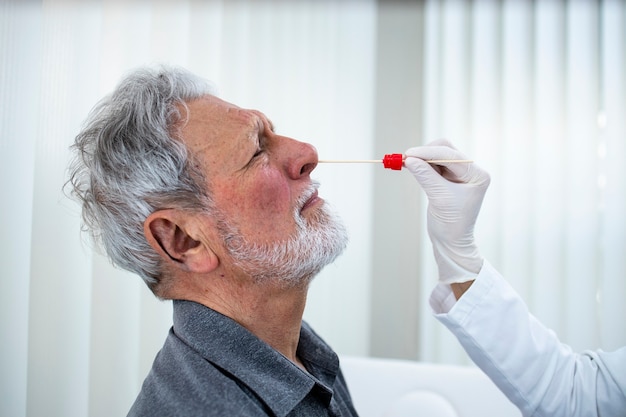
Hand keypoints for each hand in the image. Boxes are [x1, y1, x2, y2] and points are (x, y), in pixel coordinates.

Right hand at [404, 140, 489, 283]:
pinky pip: (433, 165)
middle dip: (425, 154)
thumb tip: (409, 159)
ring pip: (438, 156)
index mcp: (476, 175)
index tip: (409, 154)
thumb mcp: (439, 197)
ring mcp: (459, 175)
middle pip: (445, 150)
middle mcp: (470, 171)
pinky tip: (412, 168)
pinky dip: (422, 165)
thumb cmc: (451, 223)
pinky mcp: (448, 179)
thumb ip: (425, 176)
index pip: (451, 155)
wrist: (451, 241)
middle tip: (406, 159)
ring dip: (422, 159)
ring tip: (407, 165)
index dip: (428, 153)